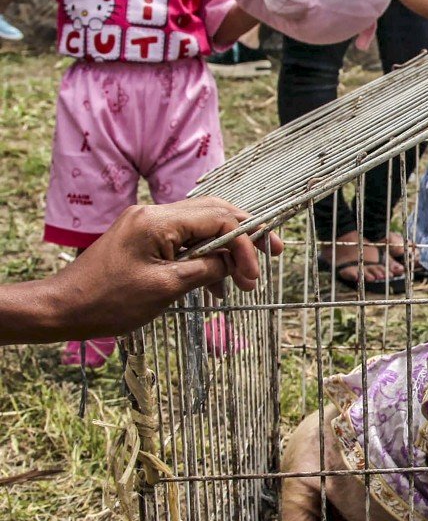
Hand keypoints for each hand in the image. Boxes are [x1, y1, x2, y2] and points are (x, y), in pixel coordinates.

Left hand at [52, 198, 283, 337]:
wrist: (62, 308)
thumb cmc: (107, 302)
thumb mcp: (164, 289)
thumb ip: (204, 269)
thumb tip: (233, 262)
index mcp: (158, 221)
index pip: (218, 219)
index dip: (244, 244)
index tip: (254, 275)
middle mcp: (154, 213)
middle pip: (215, 212)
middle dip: (245, 235)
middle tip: (273, 255)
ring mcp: (147, 223)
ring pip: (202, 226)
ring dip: (226, 250)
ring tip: (243, 282)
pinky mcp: (143, 238)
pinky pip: (184, 240)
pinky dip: (205, 257)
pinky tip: (214, 285)